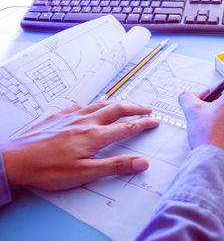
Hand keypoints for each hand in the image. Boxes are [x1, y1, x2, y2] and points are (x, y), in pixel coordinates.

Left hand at [1, 101, 159, 189]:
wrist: (16, 160)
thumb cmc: (48, 169)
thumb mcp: (85, 173)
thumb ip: (115, 166)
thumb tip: (141, 162)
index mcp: (95, 136)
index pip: (126, 127)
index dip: (143, 123)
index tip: (155, 121)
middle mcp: (86, 121)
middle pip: (117, 109)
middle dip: (135, 107)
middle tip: (147, 108)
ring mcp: (71, 116)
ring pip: (100, 104)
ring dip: (117, 103)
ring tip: (126, 104)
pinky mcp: (58, 116)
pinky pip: (81, 105)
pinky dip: (94, 104)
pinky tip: (92, 107)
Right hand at [179, 83, 223, 171]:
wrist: (220, 165)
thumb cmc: (211, 138)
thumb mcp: (193, 111)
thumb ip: (187, 97)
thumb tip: (187, 96)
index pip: (222, 86)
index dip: (208, 94)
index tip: (201, 102)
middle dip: (218, 106)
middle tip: (205, 116)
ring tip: (213, 129)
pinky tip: (222, 138)